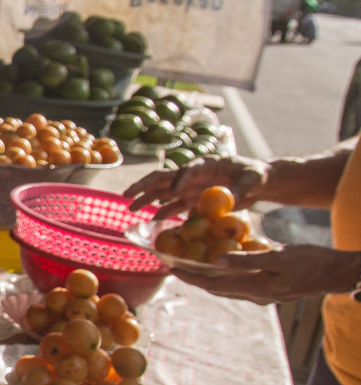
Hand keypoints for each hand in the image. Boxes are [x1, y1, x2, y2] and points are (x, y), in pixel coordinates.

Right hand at [123, 156, 269, 219]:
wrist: (258, 182)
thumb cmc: (258, 175)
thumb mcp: (254, 179)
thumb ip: (242, 186)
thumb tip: (232, 198)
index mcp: (206, 164)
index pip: (188, 168)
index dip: (180, 179)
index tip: (174, 191)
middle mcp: (193, 174)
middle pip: (164, 178)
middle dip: (144, 186)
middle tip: (126, 194)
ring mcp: (191, 187)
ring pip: (163, 192)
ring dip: (146, 199)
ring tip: (130, 208)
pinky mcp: (193, 198)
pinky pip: (174, 206)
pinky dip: (163, 212)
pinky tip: (152, 221)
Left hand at [174, 244, 360, 303]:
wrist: (337, 274)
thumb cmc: (312, 262)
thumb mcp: (279, 256)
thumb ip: (248, 259)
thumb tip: (216, 260)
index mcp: (253, 288)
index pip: (211, 284)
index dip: (189, 276)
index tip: (170, 267)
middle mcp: (253, 294)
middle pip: (215, 286)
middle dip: (194, 276)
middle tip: (175, 264)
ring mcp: (262, 294)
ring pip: (226, 286)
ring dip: (208, 276)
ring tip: (192, 262)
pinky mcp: (269, 288)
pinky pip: (240, 282)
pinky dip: (227, 273)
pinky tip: (223, 261)